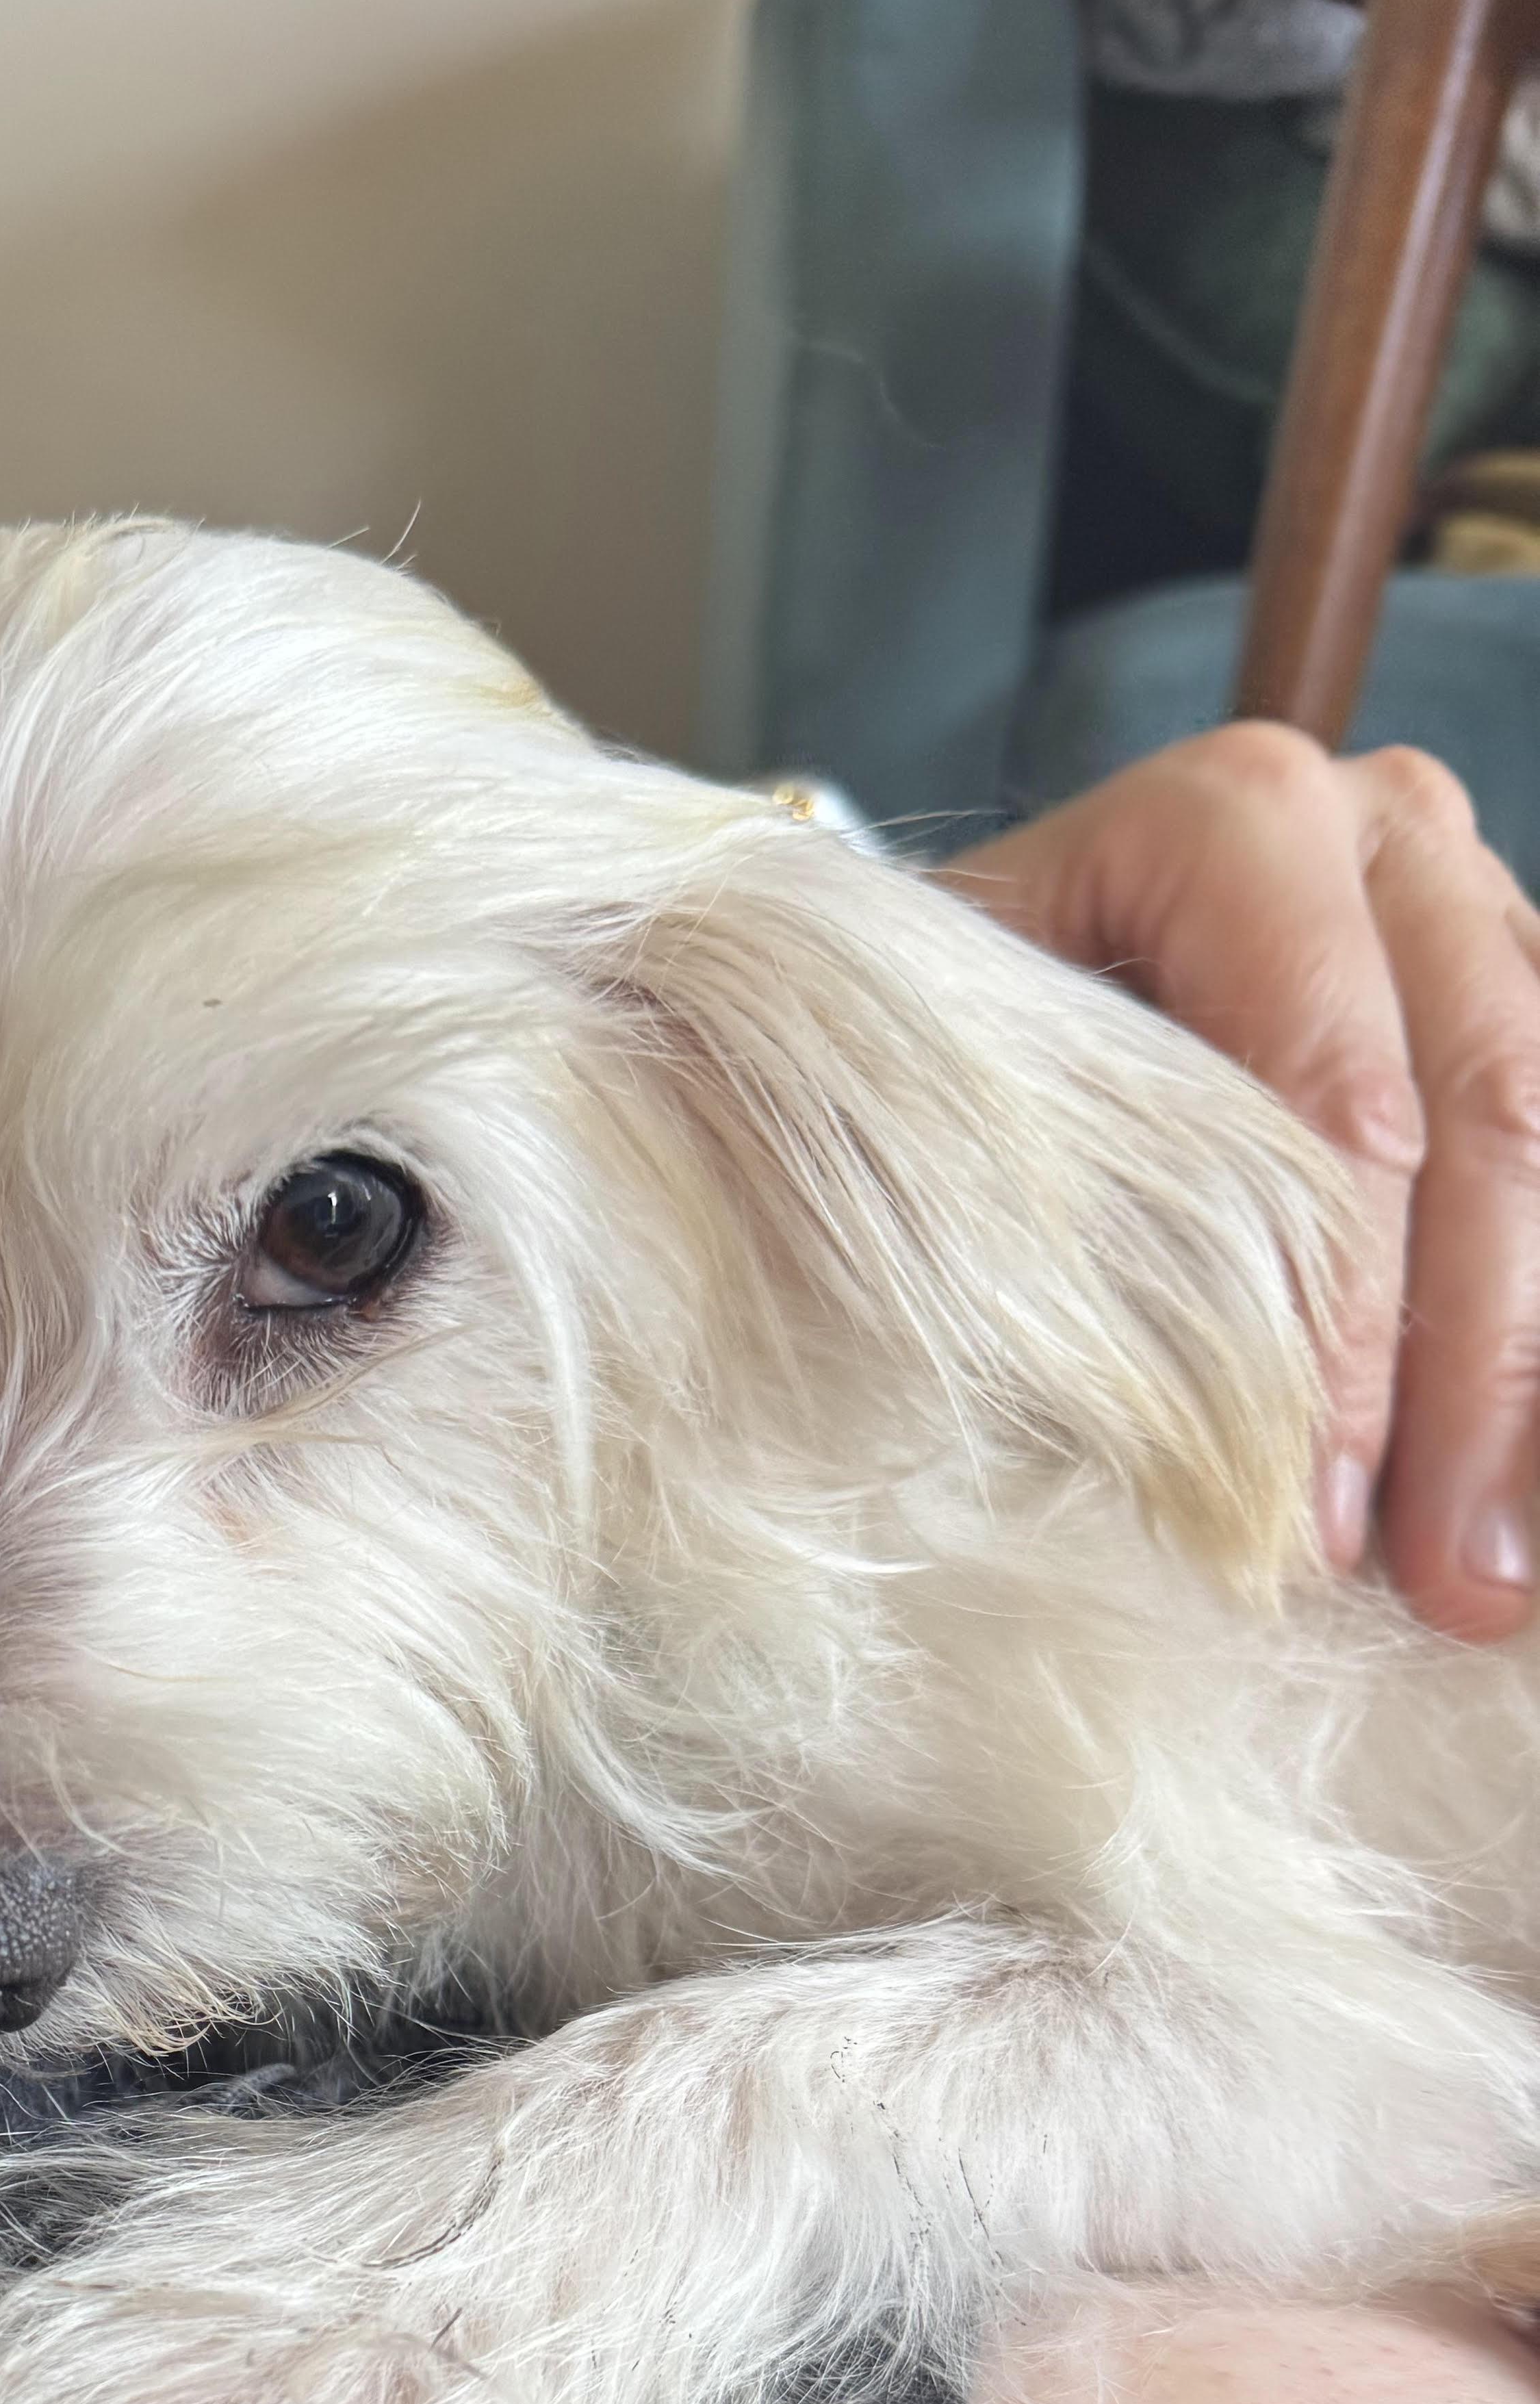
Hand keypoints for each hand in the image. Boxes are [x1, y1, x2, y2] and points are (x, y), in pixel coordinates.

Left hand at [941, 725, 1539, 1641]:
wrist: (944, 1013)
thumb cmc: (923, 1076)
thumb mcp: (942, 1120)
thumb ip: (1062, 1235)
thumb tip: (1186, 1454)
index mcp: (1239, 823)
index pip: (1336, 1081)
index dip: (1335, 1316)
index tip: (1315, 1507)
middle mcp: (1393, 838)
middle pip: (1486, 1121)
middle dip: (1469, 1377)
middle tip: (1448, 1580)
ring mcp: (1486, 914)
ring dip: (1528, 1391)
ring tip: (1492, 1580)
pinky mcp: (1526, 1010)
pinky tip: (1525, 1497)